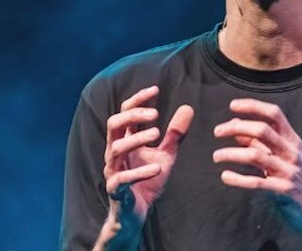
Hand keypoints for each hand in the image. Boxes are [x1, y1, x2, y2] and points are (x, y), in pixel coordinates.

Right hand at [102, 85, 193, 219]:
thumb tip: (188, 107)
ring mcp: (113, 170)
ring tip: (158, 134)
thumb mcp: (166, 155)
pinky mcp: (116, 189)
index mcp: (125, 141)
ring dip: (136, 139)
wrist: (138, 213)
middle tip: (155, 113)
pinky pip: (122, 178)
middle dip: (133, 115)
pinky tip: (157, 167)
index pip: (125, 113)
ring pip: (115, 148)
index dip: (137, 99)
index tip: (156, 89)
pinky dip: (140, 172)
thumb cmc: (148, 181)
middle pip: (114, 124)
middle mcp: (115, 152)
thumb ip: (175, 134)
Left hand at [212, 98, 301, 236]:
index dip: (253, 106)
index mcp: (292, 139)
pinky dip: (238, 179)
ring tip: (216, 155)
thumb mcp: (283, 155)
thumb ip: (260, 141)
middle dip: (236, 128)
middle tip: (217, 132)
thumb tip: (235, 126)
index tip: (232, 105)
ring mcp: (288, 170)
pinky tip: (225, 176)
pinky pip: (256, 182)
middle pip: (262, 130)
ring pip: (255, 155)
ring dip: (231, 153)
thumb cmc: (297, 177)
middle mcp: (291, 151)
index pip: (274, 114)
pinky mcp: (283, 189)